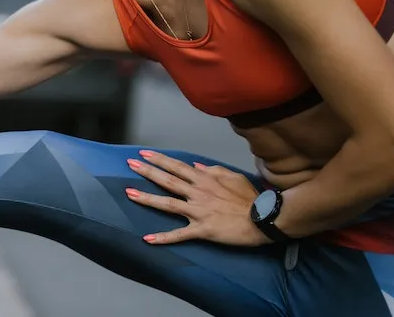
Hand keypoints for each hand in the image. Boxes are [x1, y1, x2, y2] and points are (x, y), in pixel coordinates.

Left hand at [125, 150, 269, 246]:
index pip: (177, 167)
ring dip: (147, 199)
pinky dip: (163, 238)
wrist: (264, 219)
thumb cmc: (251, 199)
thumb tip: (197, 167)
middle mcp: (198, 193)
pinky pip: (179, 234)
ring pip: (167, 204)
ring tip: (129, 193)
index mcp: (205, 180)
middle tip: (129, 164)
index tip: (144, 154)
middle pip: (167, 180)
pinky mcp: (202, 229)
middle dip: (147, 171)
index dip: (159, 160)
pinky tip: (147, 239)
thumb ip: (214, 171)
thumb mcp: (234, 177)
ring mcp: (198, 211)